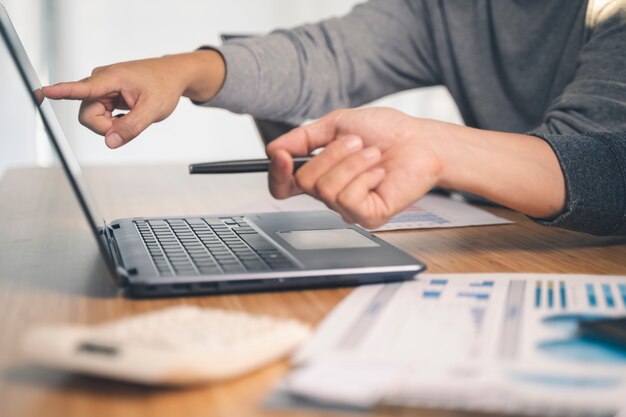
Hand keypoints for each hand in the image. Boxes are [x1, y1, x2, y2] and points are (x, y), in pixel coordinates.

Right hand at [41, 50, 224, 148]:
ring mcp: (101, 88)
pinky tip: (128, 112)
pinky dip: (114, 120)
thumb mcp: (153, 110)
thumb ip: (132, 128)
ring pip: (93, 117)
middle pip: (87, 114)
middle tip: (129, 122)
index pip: (82, 88)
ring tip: (131, 114)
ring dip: (111, 124)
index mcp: (111, 78)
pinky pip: (100, 115)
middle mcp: (100, 80)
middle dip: (106, 126)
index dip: (62, 92)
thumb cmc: (164, 86)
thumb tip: (110, 142)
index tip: (44, 92)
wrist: (172, 76)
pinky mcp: (104, 95)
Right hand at [267, 107, 566, 226]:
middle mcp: (331, 194)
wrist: (420, 141)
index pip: (283, 186)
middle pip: (304, 182)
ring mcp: (349, 208)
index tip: (283, 154)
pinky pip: (348, 199)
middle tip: (357, 143)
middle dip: (331, 154)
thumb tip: (274, 149)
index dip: (277, 173)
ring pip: (326, 189)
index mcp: (321, 174)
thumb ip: (302, 138)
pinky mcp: (367, 216)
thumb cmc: (387, 132)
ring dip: (352, 162)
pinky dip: (365, 176)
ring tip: (373, 155)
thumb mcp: (337, 124)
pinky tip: (380, 173)